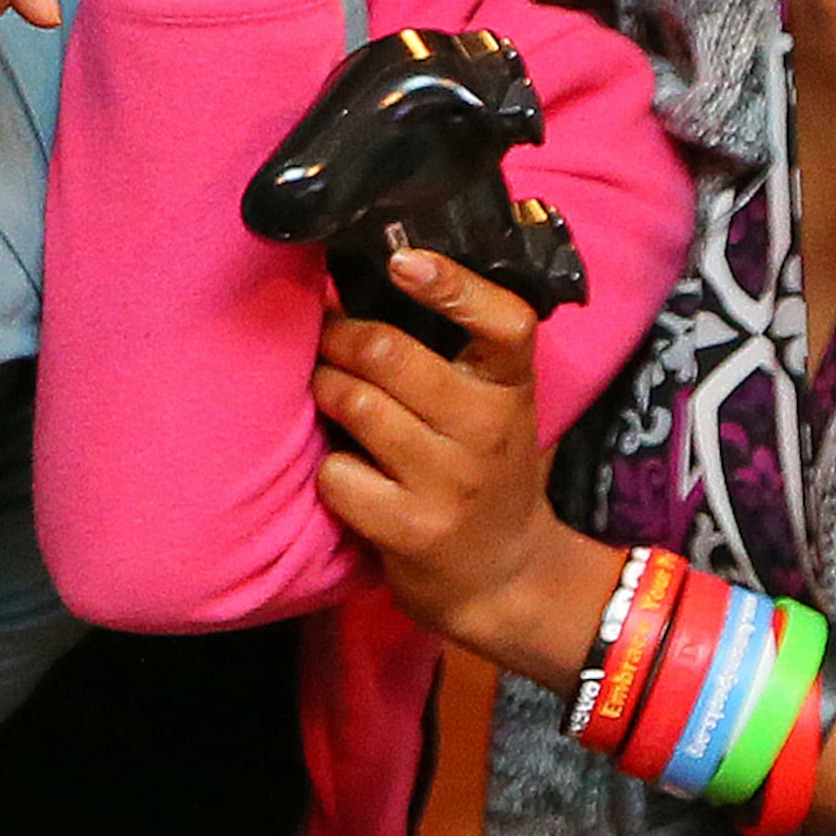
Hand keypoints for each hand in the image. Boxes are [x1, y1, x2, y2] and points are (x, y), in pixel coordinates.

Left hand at [311, 249, 619, 692]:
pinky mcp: (412, 529)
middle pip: (389, 353)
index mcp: (511, 387)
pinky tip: (345, 471)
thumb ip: (452, 348)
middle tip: (327, 338)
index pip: (505, 322)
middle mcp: (488, 430)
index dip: (455, 285)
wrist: (503, 575)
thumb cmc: (480, 466)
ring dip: (325, 390)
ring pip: (355, 403)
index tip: (403, 260)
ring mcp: (451, 482)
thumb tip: (364, 274)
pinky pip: (337, 472)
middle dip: (339, 336)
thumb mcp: (492, 404)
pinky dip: (328, 466)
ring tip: (327, 393)